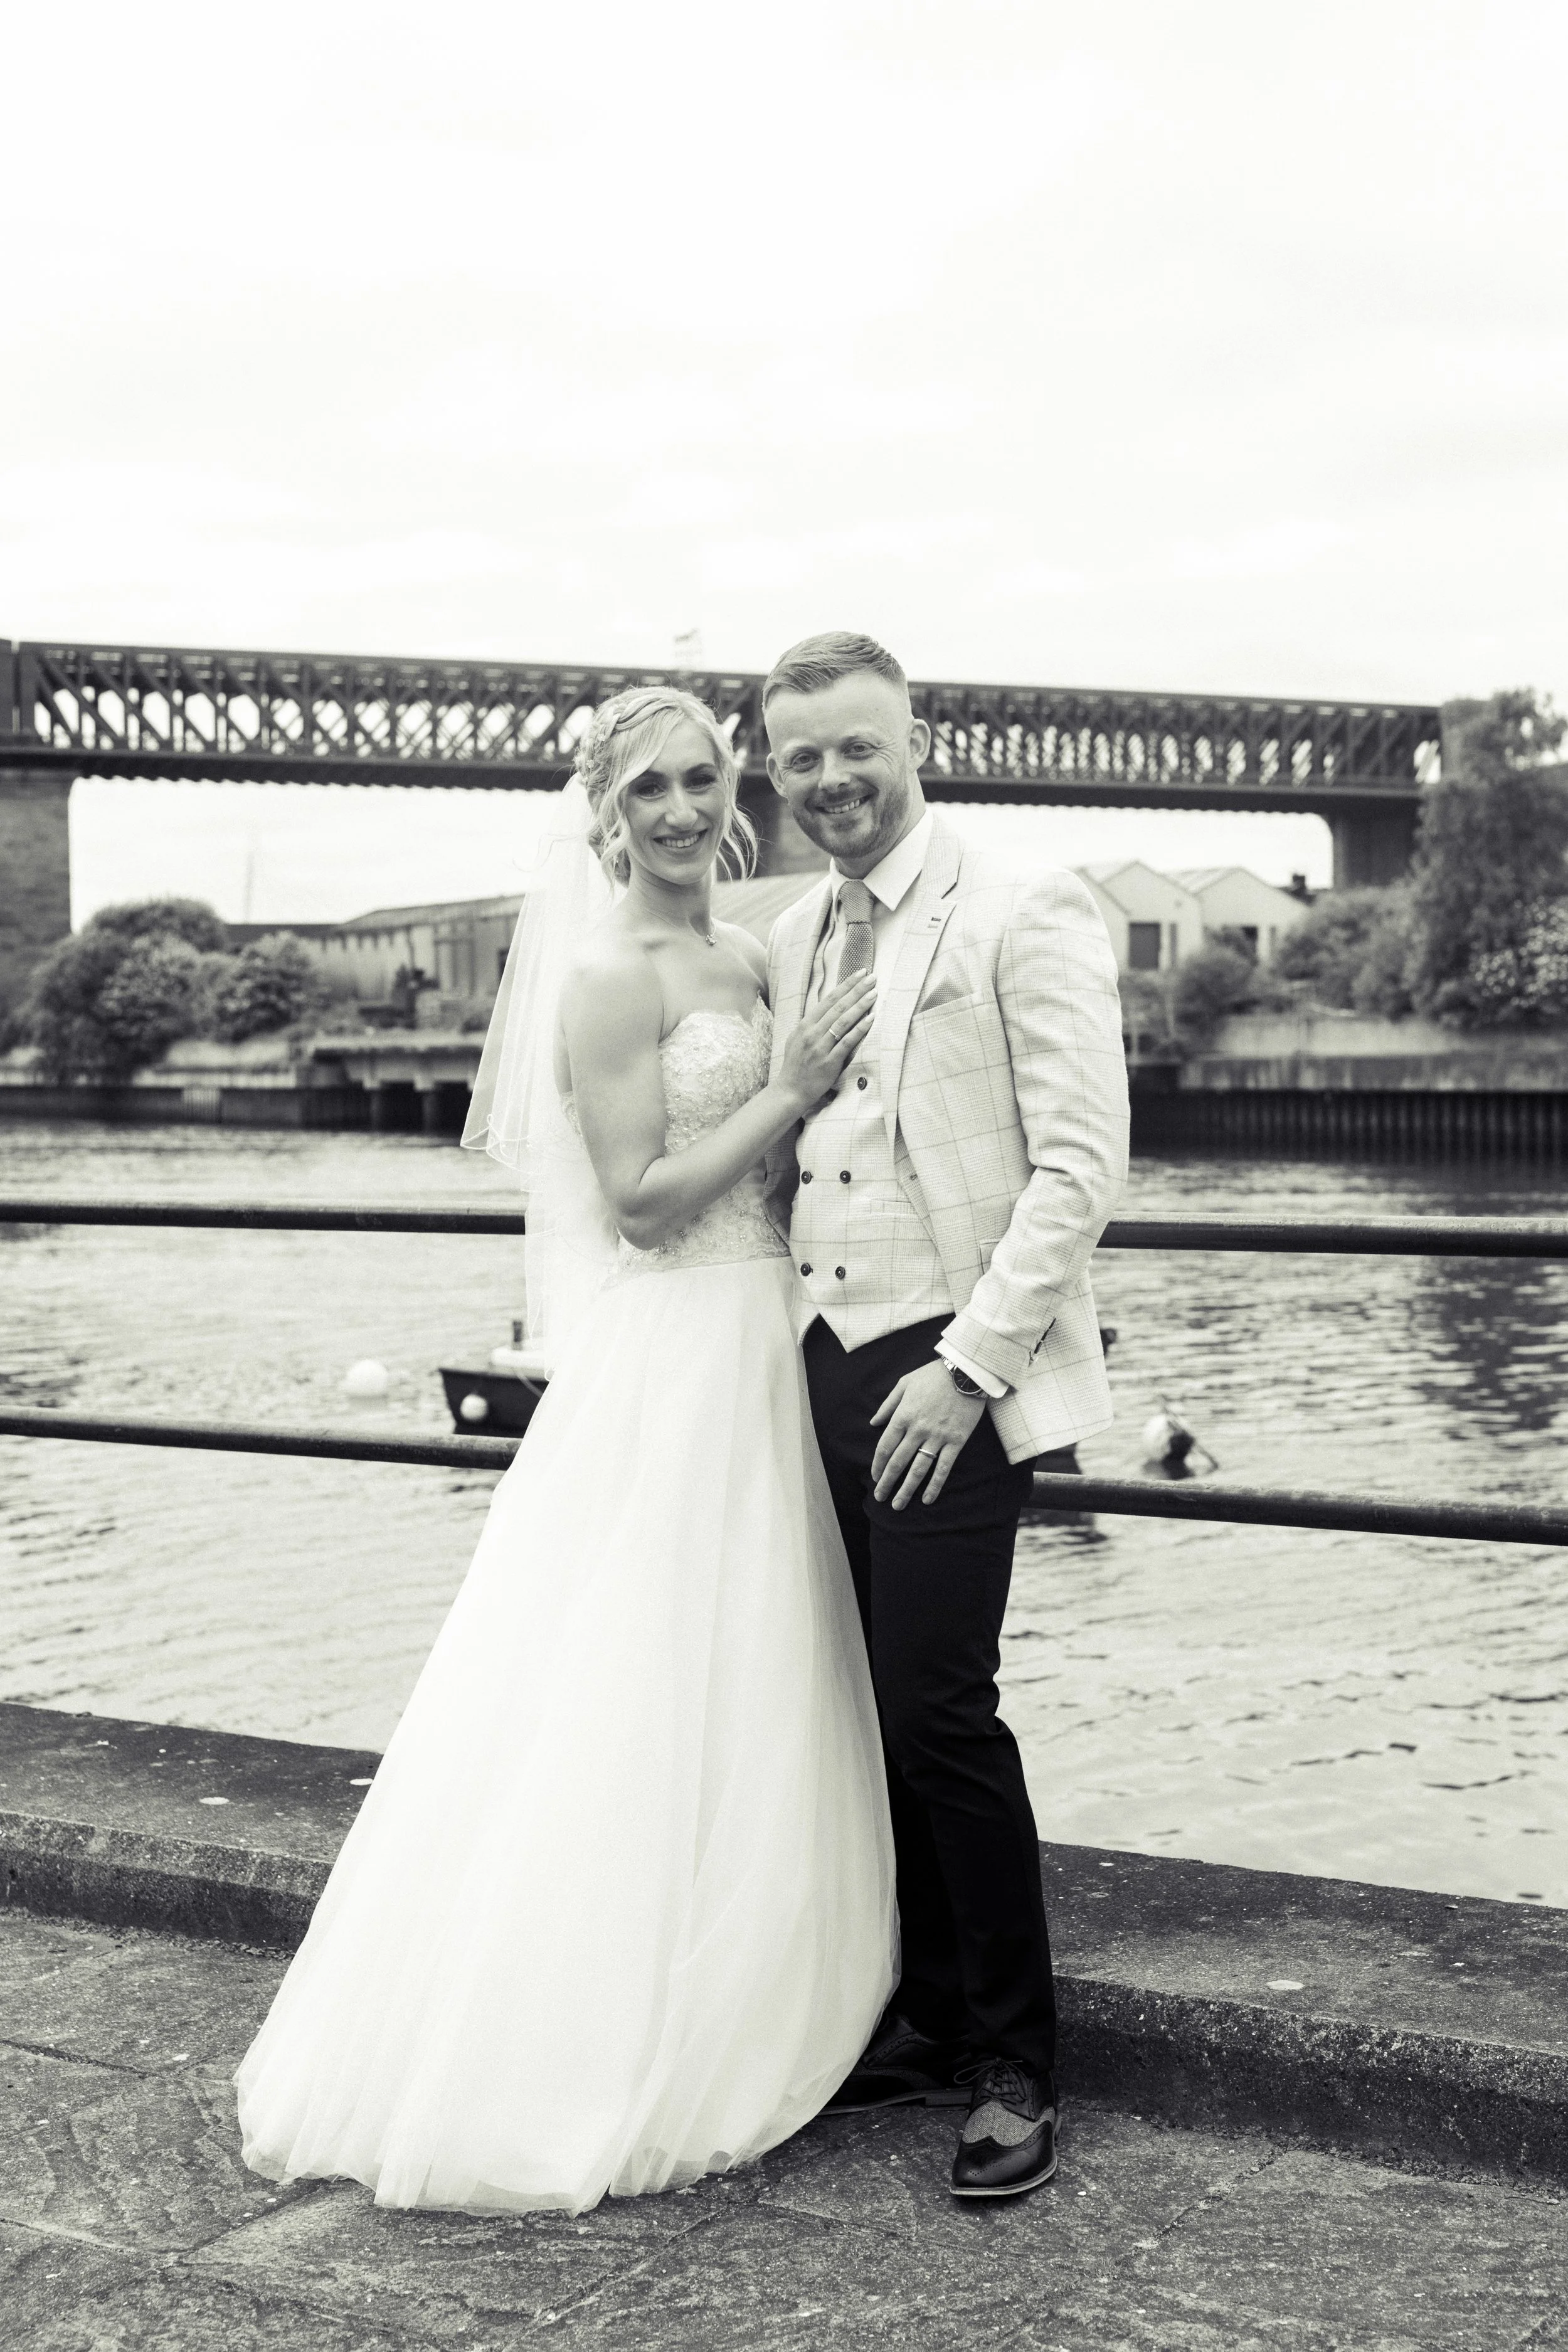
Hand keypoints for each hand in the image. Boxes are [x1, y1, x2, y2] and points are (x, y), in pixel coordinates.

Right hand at [777, 972, 876, 1113]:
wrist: (790, 1090)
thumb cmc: (796, 1065)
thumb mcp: (797, 1039)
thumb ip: (811, 1025)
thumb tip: (827, 1010)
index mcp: (805, 1025)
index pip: (828, 1000)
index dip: (845, 985)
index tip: (859, 974)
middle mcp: (812, 1033)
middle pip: (838, 1006)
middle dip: (856, 990)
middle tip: (872, 977)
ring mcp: (820, 1047)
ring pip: (843, 1021)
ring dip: (860, 1005)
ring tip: (874, 993)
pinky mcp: (829, 1061)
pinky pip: (847, 1042)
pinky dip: (860, 1029)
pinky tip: (871, 1018)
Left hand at [870, 1359, 985, 1509]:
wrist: (966, 1371)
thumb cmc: (933, 1375)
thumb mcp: (904, 1383)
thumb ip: (888, 1405)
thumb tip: (874, 1422)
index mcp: (903, 1415)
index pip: (885, 1447)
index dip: (878, 1464)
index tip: (875, 1477)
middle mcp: (918, 1429)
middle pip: (898, 1462)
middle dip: (887, 1482)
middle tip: (880, 1498)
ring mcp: (937, 1437)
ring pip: (918, 1469)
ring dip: (906, 1489)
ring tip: (897, 1505)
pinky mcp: (956, 1441)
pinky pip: (944, 1467)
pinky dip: (935, 1485)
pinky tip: (927, 1499)